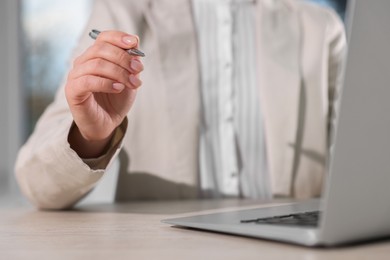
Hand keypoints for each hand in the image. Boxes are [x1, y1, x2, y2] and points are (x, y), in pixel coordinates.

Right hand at [65, 30, 143, 157]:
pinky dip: (107, 83)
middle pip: (101, 49)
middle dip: (123, 58)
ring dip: (119, 73)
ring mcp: (75, 76)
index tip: (134, 43)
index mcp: (95, 56)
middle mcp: (83, 62)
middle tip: (138, 70)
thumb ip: (132, 63)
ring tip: (132, 83)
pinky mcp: (72, 91)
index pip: (103, 37)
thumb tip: (135, 45)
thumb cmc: (116, 100)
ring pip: (96, 64)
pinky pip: (88, 81)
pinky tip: (118, 88)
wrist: (107, 123)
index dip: (119, 37)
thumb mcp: (129, 79)